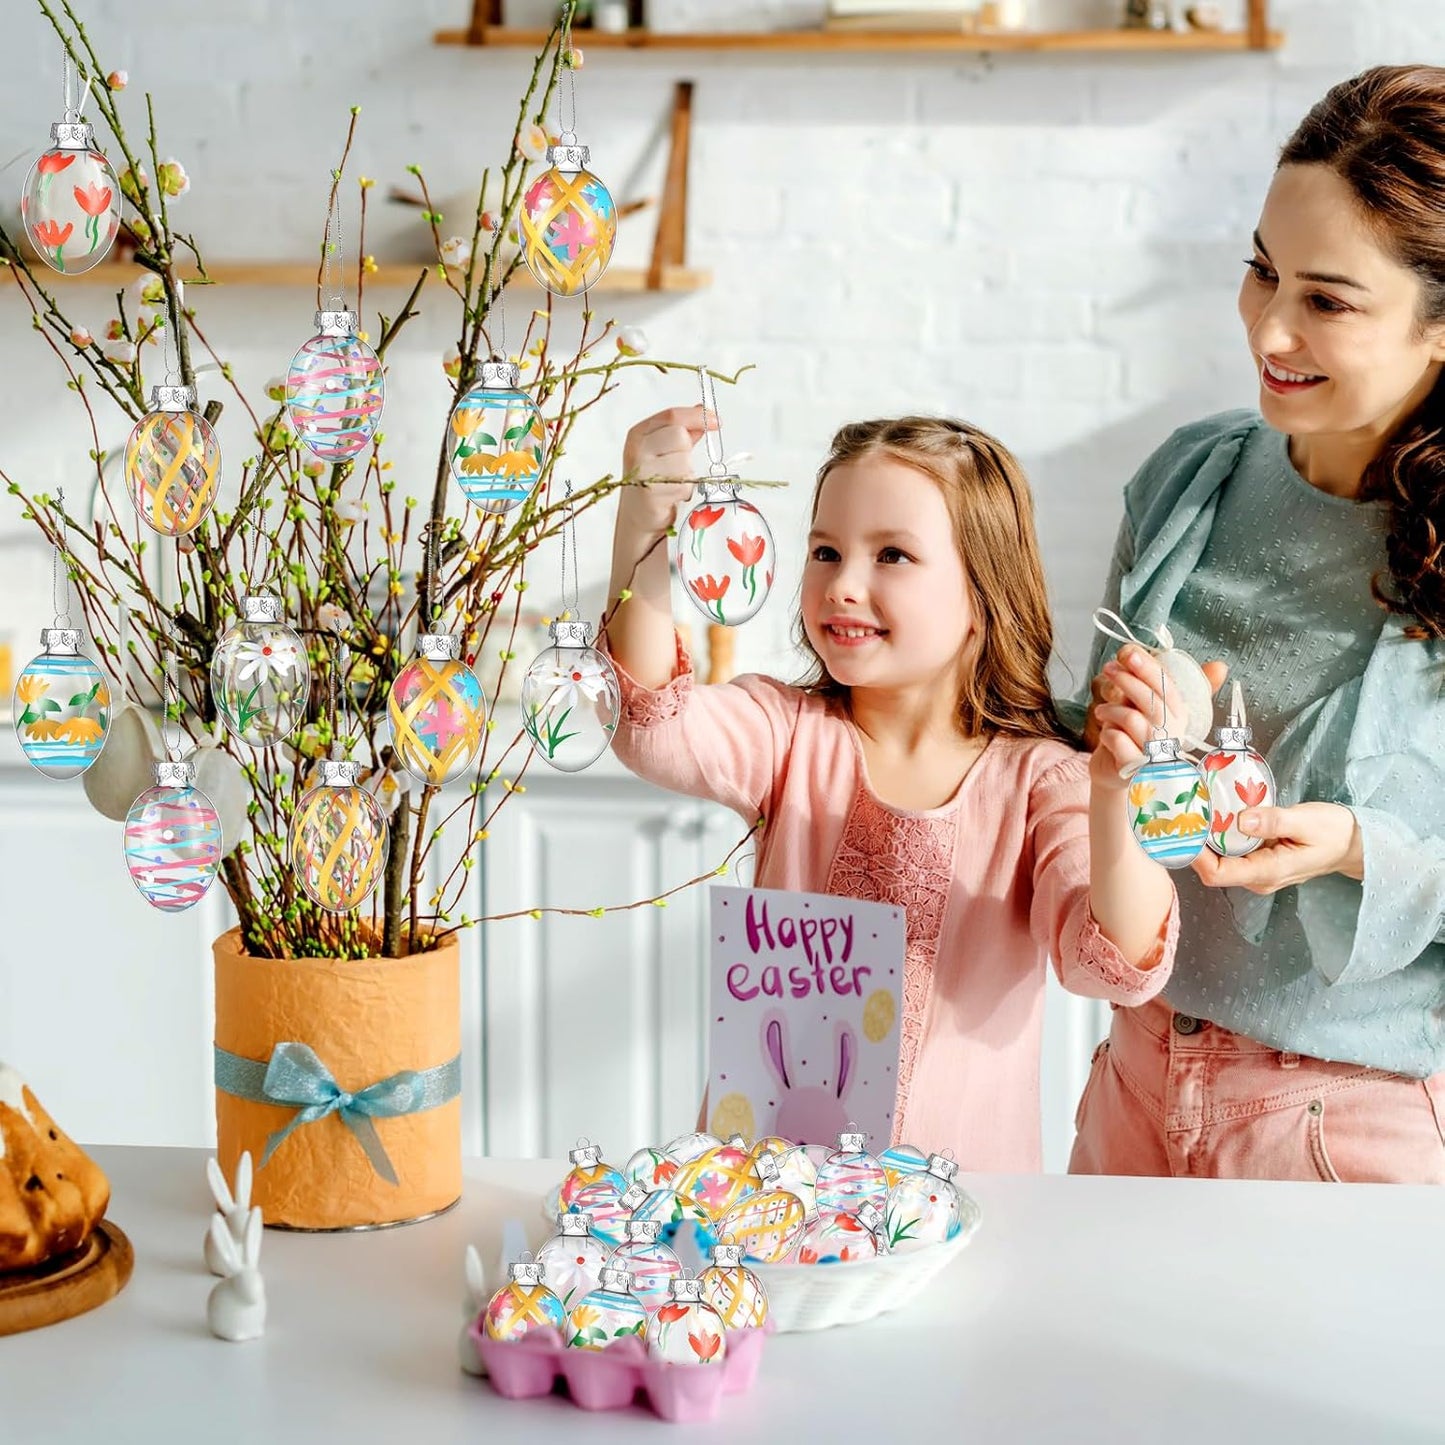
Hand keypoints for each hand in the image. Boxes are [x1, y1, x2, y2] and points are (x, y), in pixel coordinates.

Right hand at [620, 405, 716, 531]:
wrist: (638, 516)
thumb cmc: (655, 481)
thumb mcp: (665, 449)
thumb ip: (683, 429)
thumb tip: (703, 410)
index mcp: (640, 433)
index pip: (672, 416)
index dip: (697, 417)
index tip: (716, 421)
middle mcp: (637, 449)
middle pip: (680, 436)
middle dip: (686, 451)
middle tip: (677, 465)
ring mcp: (642, 470)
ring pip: (684, 461)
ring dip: (686, 474)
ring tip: (673, 483)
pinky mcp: (651, 492)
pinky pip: (683, 484)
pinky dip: (684, 491)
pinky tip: (672, 496)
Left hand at [1087, 645, 1228, 788]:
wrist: (1115, 771)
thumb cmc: (1132, 735)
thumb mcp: (1145, 706)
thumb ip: (1159, 685)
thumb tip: (1214, 662)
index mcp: (1180, 716)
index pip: (1168, 687)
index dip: (1148, 668)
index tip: (1127, 653)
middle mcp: (1172, 735)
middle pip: (1152, 701)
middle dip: (1127, 680)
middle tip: (1108, 670)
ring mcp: (1155, 755)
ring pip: (1133, 720)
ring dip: (1111, 710)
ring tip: (1102, 711)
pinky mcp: (1134, 769)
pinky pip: (1118, 741)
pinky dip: (1107, 734)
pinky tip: (1105, 734)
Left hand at [1192, 801, 1363, 891]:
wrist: (1353, 843)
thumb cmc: (1334, 832)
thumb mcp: (1307, 821)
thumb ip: (1274, 821)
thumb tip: (1241, 820)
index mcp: (1267, 872)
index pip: (1218, 874)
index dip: (1195, 856)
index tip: (1184, 831)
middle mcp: (1257, 877)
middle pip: (1213, 868)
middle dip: (1194, 844)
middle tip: (1181, 815)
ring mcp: (1256, 871)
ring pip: (1220, 859)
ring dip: (1204, 839)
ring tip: (1192, 811)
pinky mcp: (1258, 860)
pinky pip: (1231, 852)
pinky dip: (1219, 835)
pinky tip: (1212, 815)